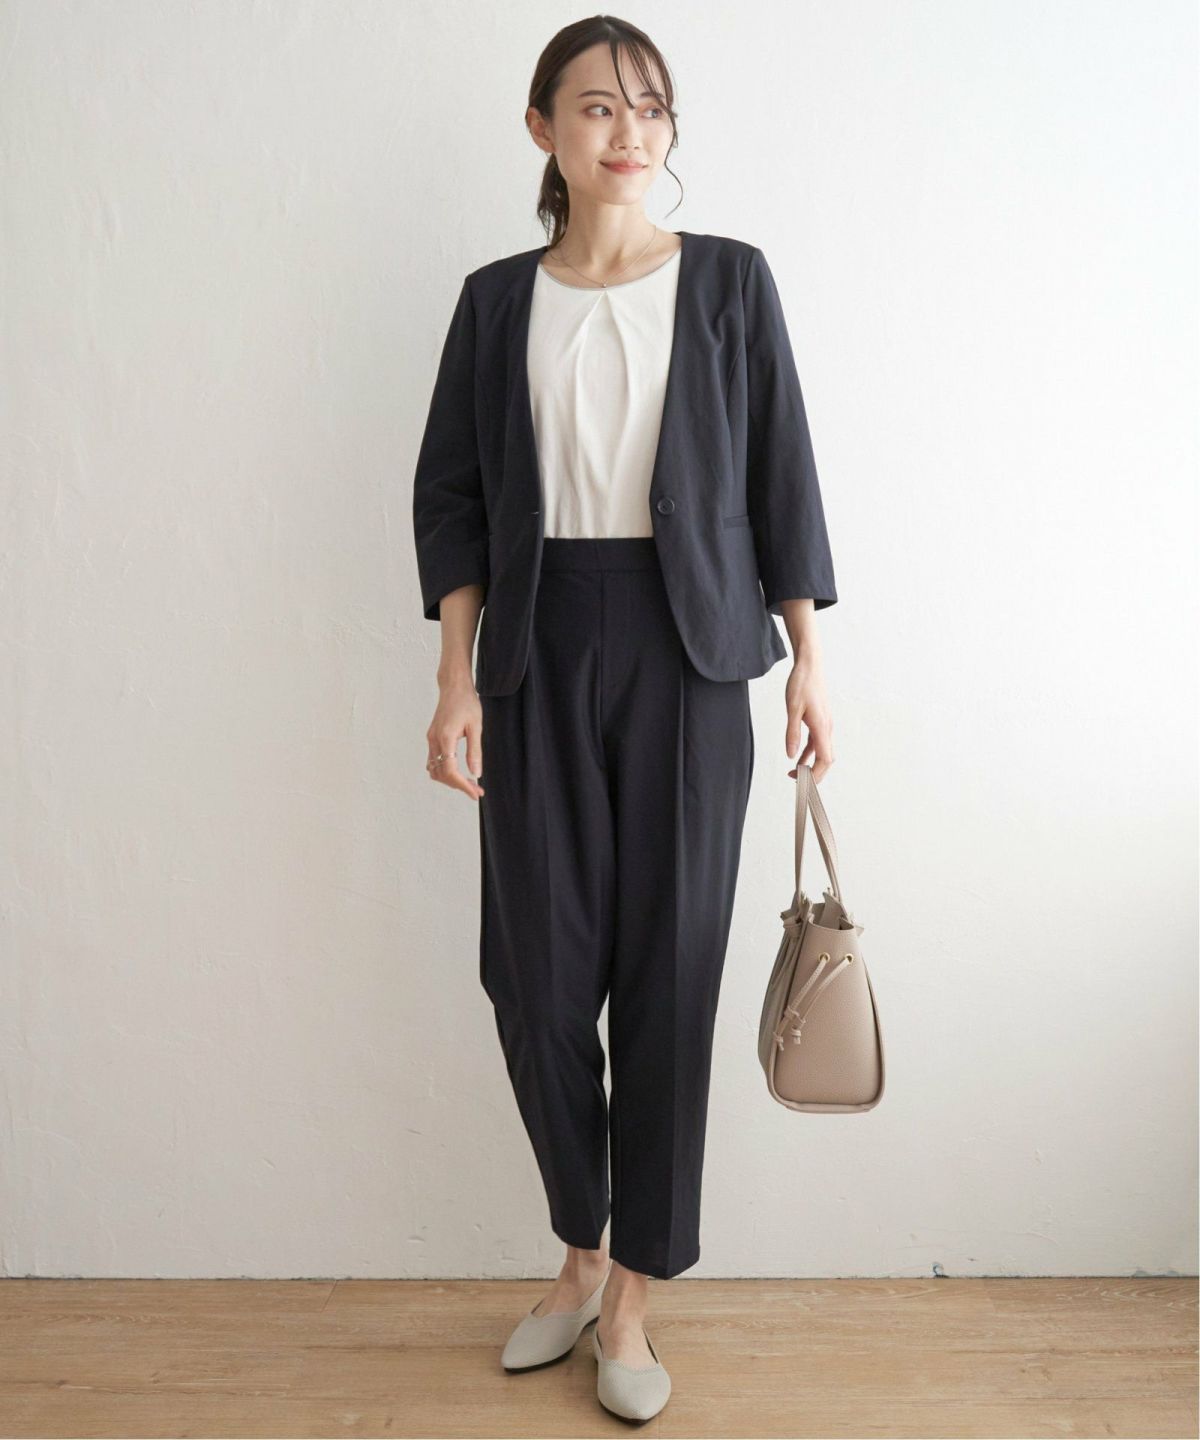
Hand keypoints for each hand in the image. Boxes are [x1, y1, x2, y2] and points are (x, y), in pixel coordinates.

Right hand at [425, 676, 484, 799]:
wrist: (454, 686)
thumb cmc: (467, 702)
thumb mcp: (476, 726)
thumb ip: (475, 751)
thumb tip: (476, 773)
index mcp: (445, 737)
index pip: (450, 771)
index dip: (462, 785)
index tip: (475, 793)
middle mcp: (434, 740)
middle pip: (441, 774)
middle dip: (458, 785)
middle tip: (476, 790)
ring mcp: (431, 739)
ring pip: (435, 770)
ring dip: (450, 779)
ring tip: (469, 782)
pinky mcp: (432, 737)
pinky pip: (434, 761)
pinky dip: (444, 770)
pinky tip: (459, 771)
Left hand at [784, 657, 833, 783]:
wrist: (810, 666)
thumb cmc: (801, 684)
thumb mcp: (792, 709)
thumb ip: (792, 733)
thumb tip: (791, 756)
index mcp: (822, 727)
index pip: (825, 760)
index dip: (815, 775)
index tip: (801, 782)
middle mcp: (827, 728)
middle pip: (826, 760)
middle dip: (814, 775)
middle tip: (796, 783)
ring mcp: (825, 725)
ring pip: (822, 753)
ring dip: (811, 765)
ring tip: (794, 774)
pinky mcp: (820, 721)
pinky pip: (817, 743)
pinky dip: (809, 754)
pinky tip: (798, 759)